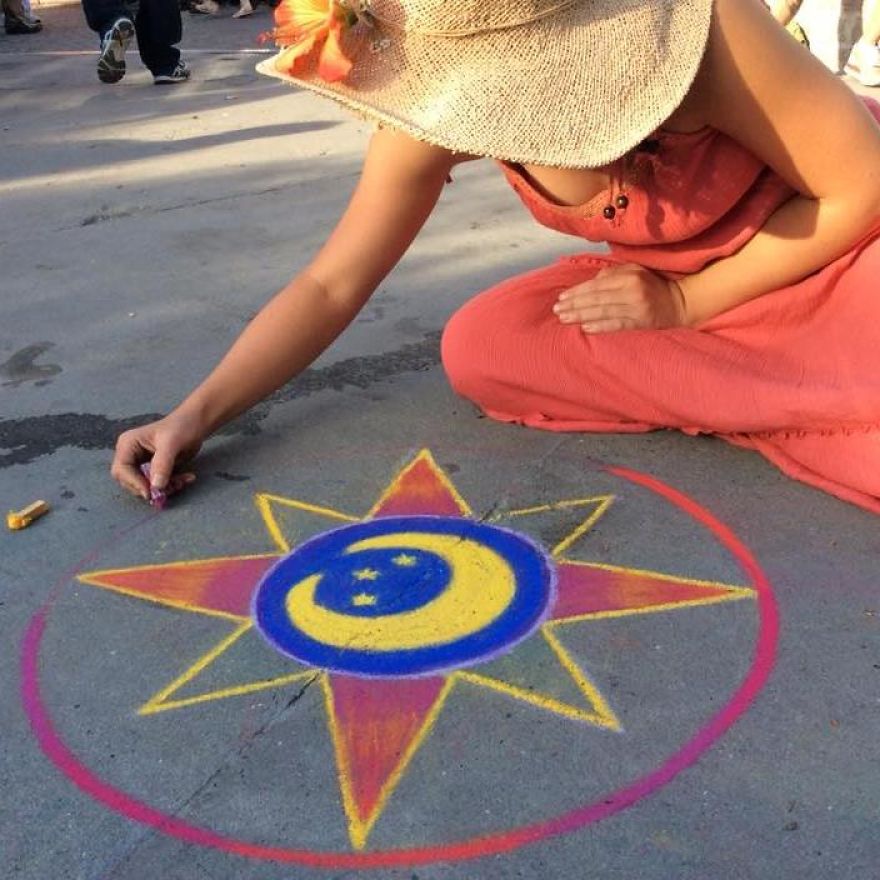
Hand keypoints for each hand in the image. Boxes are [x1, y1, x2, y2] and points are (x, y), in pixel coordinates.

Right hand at [111, 412, 203, 501]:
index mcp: (128, 445)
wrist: (196, 423)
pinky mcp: (154, 470)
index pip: (121, 470)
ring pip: (146, 486)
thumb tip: (156, 486)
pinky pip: (158, 485)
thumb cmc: (181, 427)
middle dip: (151, 488)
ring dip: (165, 488)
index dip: (134, 483)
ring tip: (183, 480)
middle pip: (131, 482)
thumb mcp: (172, 444)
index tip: (151, 492)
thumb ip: (162, 464)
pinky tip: (187, 478)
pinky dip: (172, 485)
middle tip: (172, 487)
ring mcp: (142, 464)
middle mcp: (131, 455)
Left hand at [553, 263, 687, 332]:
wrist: (679, 302)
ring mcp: (636, 308)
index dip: (577, 292)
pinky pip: (616, 325)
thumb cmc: (652, 284)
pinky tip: (585, 328)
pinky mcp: (640, 322)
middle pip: (596, 299)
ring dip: (581, 316)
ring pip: (603, 312)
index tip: (561, 298)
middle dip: (574, 305)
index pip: (597, 285)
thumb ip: (612, 273)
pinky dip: (599, 326)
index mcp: (629, 276)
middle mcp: (631, 291)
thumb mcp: (635, 271)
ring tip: (564, 319)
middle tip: (557, 310)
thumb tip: (591, 281)